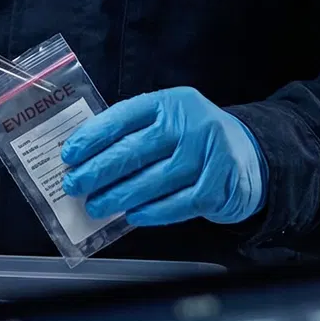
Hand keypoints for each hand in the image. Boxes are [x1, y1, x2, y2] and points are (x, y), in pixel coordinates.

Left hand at [58, 87, 262, 225]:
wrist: (250, 155)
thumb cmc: (195, 141)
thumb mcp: (169, 122)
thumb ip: (134, 134)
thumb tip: (87, 160)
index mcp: (170, 103)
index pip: (123, 117)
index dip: (92, 136)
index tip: (69, 154)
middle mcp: (190, 124)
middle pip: (134, 150)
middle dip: (98, 171)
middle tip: (74, 185)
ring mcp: (207, 154)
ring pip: (153, 180)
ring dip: (119, 196)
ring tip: (96, 206)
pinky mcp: (219, 184)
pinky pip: (178, 203)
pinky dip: (153, 212)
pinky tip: (133, 216)